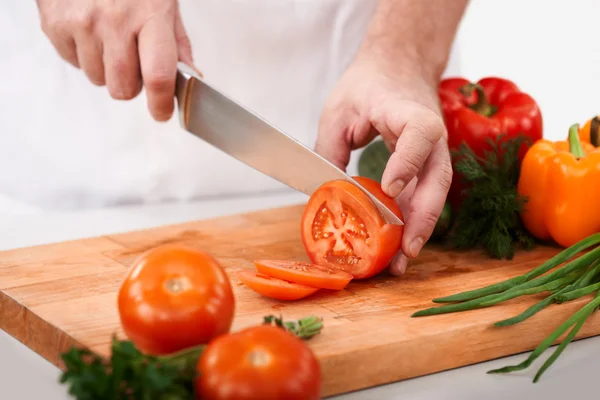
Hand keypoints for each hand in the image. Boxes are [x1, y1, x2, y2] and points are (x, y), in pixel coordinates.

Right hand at [36, 0, 195, 120]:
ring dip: (106, 69)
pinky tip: (90, 29)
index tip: (162, 112)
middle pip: (123, 88)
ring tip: (109, 38)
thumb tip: (191, 78)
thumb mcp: (165, 2)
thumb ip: (178, 43)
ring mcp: (82, 23)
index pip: (158, 76)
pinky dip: (84, 54)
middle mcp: (115, 20)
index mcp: (150, 14)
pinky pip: (73, 62)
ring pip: (97, 79)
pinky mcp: (55, 24)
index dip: (161, 103)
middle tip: (134, 64)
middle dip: (132, 86)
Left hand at [315, 55, 451, 274]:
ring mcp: (433, 152)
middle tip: (406, 251)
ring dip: (420, 229)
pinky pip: (423, 196)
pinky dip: (412, 221)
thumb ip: (331, 151)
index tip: (390, 187)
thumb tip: (325, 196)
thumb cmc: (368, 85)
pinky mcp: (426, 165)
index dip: (407, 162)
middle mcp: (431, 135)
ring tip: (401, 262)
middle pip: (437, 178)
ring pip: (434, 194)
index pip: (419, 134)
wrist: (398, 67)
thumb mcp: (337, 111)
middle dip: (423, 218)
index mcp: (410, 111)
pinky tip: (399, 245)